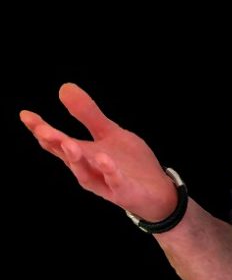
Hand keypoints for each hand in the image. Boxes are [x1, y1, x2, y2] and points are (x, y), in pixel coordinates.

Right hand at [19, 83, 177, 221]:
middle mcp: (89, 169)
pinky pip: (115, 182)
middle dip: (54, 143)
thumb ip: (87, 114)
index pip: (57, 142)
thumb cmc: (129, 164)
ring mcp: (105, 182)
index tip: (26, 115)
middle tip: (42, 131)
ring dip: (75, 159)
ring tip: (69, 143)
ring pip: (84, 172)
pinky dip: (110, 172)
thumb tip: (64, 87)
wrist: (158, 192)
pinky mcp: (124, 191)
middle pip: (67, 156)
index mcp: (83, 154)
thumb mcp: (109, 133)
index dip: (40, 129)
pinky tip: (105, 160)